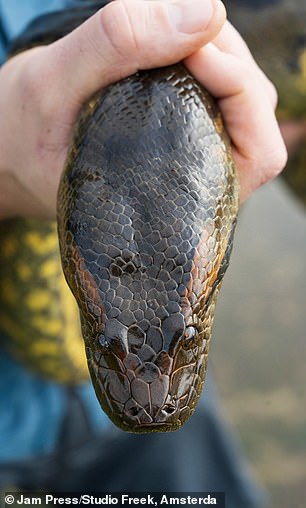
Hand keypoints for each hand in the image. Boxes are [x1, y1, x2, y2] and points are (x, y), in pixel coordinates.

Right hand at [0, 0, 286, 218]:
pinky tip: (175, 50)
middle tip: (181, 32)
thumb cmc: (21, 133)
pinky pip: (219, 98)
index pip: (257, 153)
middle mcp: (190, 189)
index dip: (238, 87)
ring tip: (175, 38)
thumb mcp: (53, 83)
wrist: (7, 154)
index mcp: (172, 203)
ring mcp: (187, 164)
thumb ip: (121, 45)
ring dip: (221, 56)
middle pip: (257, 121)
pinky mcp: (177, 141)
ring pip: (243, 105)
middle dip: (231, 64)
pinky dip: (206, 60)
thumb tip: (207, 11)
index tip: (188, 44)